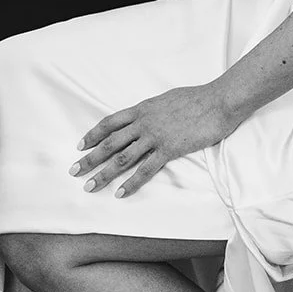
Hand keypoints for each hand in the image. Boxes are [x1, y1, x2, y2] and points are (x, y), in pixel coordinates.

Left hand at [72, 84, 237, 197]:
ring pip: (123, 158)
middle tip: (74, 171)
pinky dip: (132, 183)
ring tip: (90, 186)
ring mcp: (155, 136)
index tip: (80, 146)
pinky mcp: (169, 149)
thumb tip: (148, 115)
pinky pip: (146, 169)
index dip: (93, 135)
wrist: (218, 101)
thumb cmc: (198, 98)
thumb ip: (154, 110)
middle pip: (110, 142)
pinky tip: (121, 193)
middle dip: (90, 158)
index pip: (110, 123)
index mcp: (142, 109)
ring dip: (104, 173)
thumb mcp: (167, 99)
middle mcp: (144, 122)